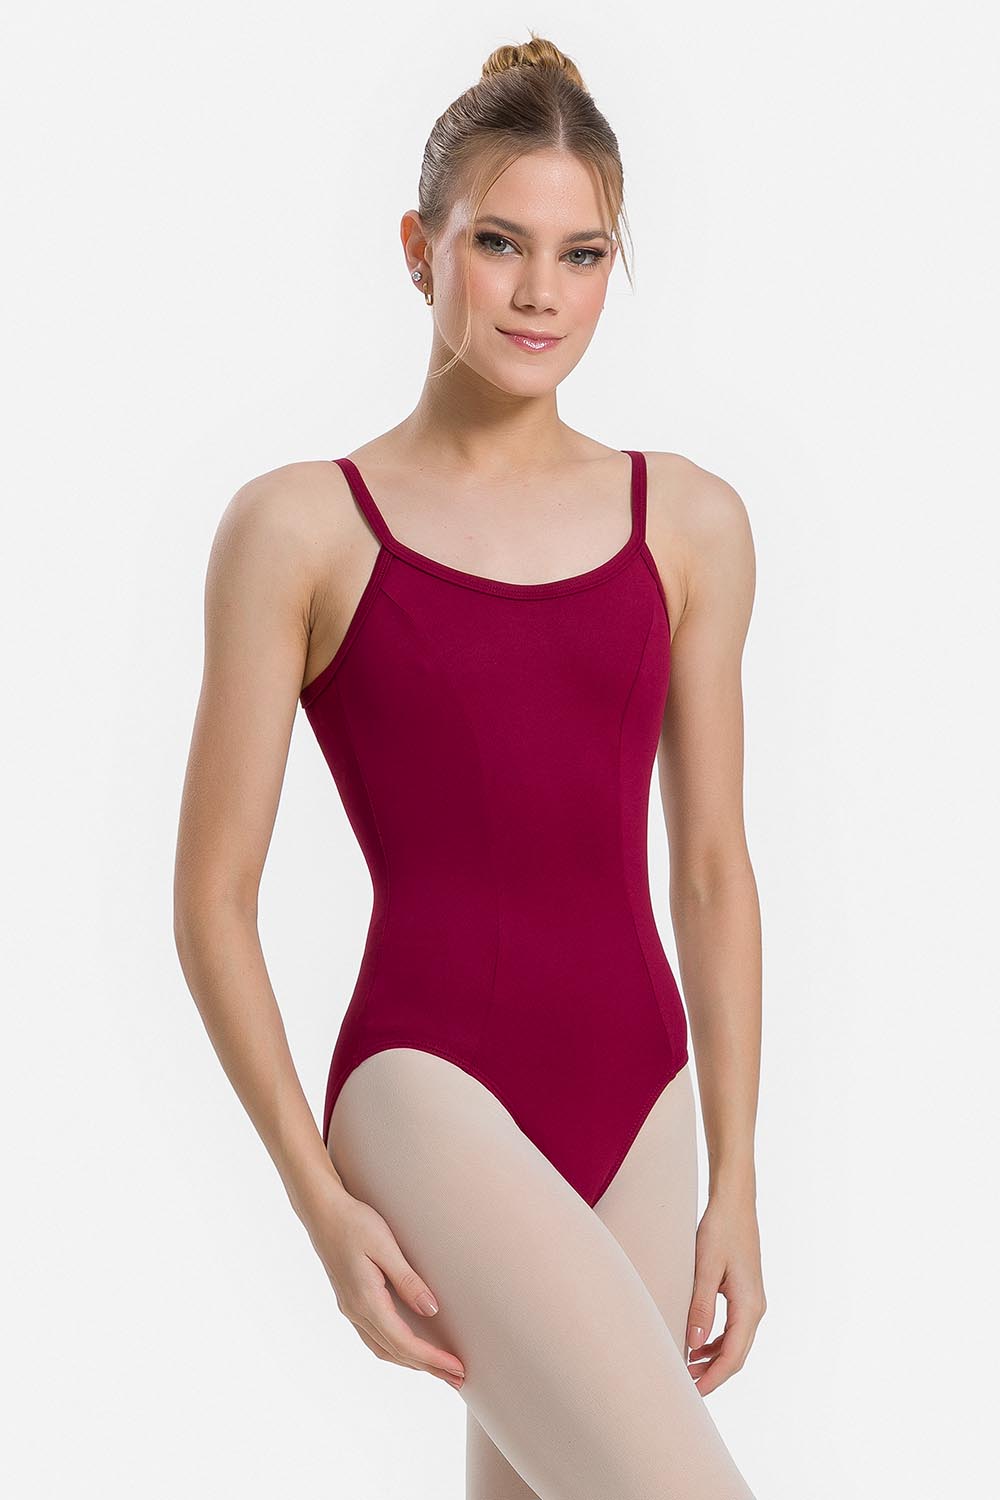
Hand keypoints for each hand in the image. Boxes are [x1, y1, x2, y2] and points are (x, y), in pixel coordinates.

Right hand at [304, 1185, 466, 1390]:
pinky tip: (408, 1347)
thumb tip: (431, 1310)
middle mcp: (356, 1311)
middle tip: (458, 1378)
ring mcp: (350, 1308)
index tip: (457, 1368)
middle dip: (427, 1367)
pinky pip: (375, 1337)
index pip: (404, 1343)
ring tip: (438, 1369)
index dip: (432, 1359)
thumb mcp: (386, 1247)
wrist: (322, 1211)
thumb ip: (408, 1281)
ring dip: (411, 1362)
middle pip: (396, 1352)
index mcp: (366, 1301)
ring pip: (383, 1349)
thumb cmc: (355, 1223)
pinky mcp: (350, 1301)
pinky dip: (396, 1349)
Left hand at [685, 1191, 765, 1395]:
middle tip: (684, 1385)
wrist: (734, 1204)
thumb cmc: (719, 1231)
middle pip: (736, 1355)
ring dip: (713, 1359)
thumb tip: (693, 1346)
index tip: (693, 1392)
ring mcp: (752, 1302)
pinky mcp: (745, 1294)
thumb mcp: (706, 1268)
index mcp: (749, 1306)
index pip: (733, 1356)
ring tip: (686, 1366)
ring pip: (735, 1343)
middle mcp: (755, 1308)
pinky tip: (697, 1344)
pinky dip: (716, 1342)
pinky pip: (733, 1328)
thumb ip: (700, 1307)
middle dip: (712, 1374)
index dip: (713, 1377)